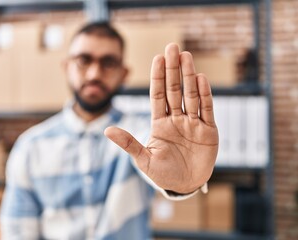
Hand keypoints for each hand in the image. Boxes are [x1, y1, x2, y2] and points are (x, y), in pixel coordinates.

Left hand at [105, 43, 218, 193]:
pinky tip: (200, 78)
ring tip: (186, 56)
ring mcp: (193, 123)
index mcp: (160, 123)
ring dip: (188, 75)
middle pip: (174, 90)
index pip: (158, 95)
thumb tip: (106, 130)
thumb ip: (128, 143)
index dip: (158, 77)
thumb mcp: (143, 160)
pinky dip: (204, 94)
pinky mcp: (208, 130)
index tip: (157, 58)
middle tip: (172, 47)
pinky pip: (206, 109)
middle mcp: (176, 119)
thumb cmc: (162, 174)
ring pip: (190, 95)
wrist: (184, 185)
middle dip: (173, 69)